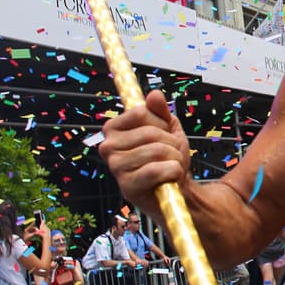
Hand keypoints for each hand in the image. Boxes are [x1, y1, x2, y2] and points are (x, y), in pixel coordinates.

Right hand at [100, 89, 191, 210]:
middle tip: (172, 154)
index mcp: (113, 129)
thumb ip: (160, 111)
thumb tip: (154, 95)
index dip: (161, 123)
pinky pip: (157, 170)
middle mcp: (108, 146)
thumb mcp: (168, 129)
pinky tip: (170, 178)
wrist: (176, 190)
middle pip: (150, 133)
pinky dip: (174, 172)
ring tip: (171, 166)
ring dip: (175, 158)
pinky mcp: (127, 186)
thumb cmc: (168, 158)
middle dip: (172, 143)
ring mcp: (115, 167)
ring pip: (157, 151)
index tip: (164, 134)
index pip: (140, 112)